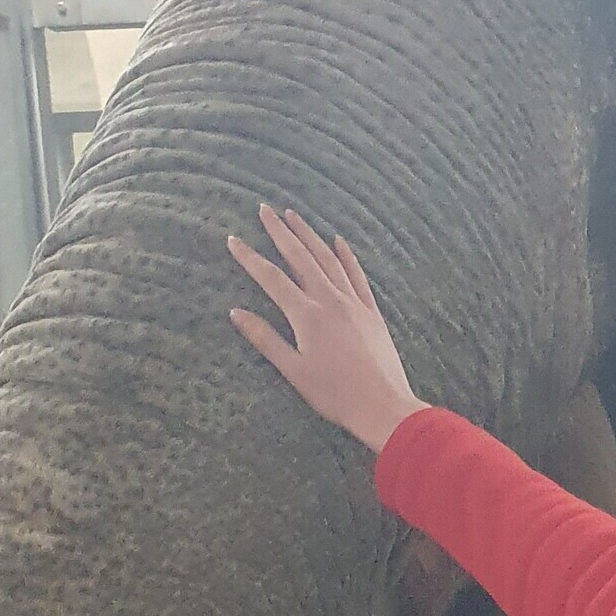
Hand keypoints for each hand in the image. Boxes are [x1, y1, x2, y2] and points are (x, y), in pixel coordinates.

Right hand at [228, 205, 425, 454]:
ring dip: (309, 235)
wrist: (382, 405)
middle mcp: (330, 301)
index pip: (271, 279)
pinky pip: (356, 275)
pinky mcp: (371, 311)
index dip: (250, 258)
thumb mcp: (293, 371)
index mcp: (307, 316)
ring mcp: (353, 303)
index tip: (233, 239)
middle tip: (264, 210)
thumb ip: (265, 339)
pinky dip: (346, 255)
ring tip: (294, 216)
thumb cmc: (334, 394)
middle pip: (301, 258)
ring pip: (328, 259)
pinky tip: (338, 241)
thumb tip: (236, 313)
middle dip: (280, 232)